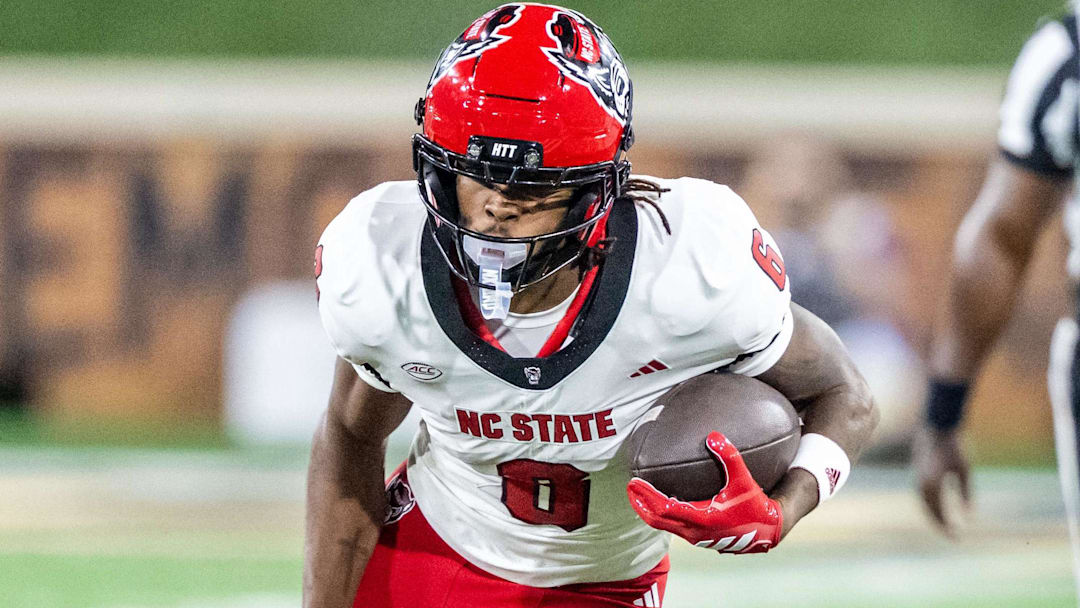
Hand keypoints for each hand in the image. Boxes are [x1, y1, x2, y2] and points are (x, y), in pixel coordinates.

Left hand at [627, 431, 781, 553]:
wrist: (769, 531)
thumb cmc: (756, 505)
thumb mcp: (744, 480)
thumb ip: (730, 456)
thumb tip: (714, 435)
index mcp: (702, 518)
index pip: (665, 508)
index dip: (646, 496)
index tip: (633, 482)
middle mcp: (695, 532)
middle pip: (657, 521)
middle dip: (640, 504)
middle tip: (629, 488)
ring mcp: (696, 538)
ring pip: (664, 527)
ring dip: (648, 512)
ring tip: (638, 495)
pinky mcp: (699, 539)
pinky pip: (673, 528)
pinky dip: (661, 516)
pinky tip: (659, 503)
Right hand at [913, 425, 970, 536]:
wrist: (937, 426)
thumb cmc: (954, 447)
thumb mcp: (964, 471)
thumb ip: (966, 494)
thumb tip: (969, 516)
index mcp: (932, 485)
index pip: (939, 513)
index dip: (947, 527)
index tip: (957, 537)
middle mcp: (921, 484)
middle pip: (929, 511)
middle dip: (939, 524)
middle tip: (952, 535)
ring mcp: (917, 478)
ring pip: (924, 503)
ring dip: (933, 515)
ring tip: (945, 524)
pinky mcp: (918, 472)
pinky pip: (922, 495)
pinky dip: (930, 504)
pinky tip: (939, 506)